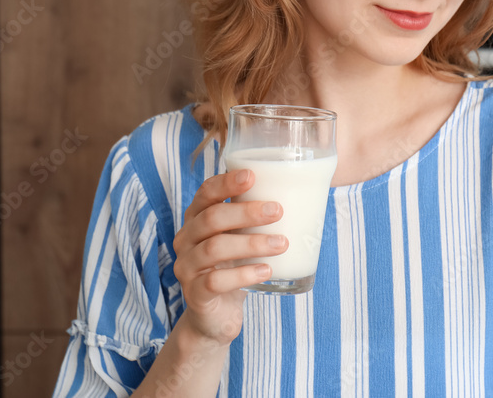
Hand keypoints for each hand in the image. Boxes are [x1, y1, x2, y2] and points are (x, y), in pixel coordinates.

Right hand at [172, 169, 287, 346]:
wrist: (216, 316)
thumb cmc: (234, 267)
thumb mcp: (243, 239)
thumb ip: (258, 218)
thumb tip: (306, 193)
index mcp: (197, 219)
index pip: (206, 193)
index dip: (226, 183)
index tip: (252, 176)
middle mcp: (186, 240)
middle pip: (211, 218)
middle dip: (246, 212)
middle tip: (278, 211)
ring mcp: (186, 268)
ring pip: (214, 249)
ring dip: (251, 243)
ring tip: (281, 244)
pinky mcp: (194, 295)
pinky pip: (214, 281)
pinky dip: (243, 274)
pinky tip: (266, 271)